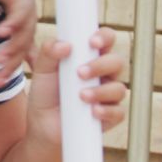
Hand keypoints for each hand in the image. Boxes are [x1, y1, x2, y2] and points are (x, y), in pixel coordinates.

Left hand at [0, 0, 37, 86]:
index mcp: (24, 3)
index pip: (20, 14)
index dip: (11, 24)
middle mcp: (29, 20)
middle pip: (23, 38)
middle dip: (10, 50)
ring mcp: (27, 32)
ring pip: (22, 53)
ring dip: (10, 67)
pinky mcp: (23, 40)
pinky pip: (21, 57)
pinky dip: (13, 69)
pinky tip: (4, 85)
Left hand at [26, 27, 127, 143]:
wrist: (42, 125)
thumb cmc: (46, 92)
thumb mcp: (41, 70)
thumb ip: (48, 52)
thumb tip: (65, 44)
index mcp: (90, 57)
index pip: (106, 40)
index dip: (105, 37)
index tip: (92, 42)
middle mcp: (103, 74)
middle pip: (117, 62)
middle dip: (100, 65)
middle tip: (80, 73)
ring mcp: (108, 95)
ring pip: (119, 88)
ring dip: (101, 91)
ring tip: (81, 96)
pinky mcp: (110, 116)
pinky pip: (118, 112)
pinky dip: (106, 111)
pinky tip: (93, 111)